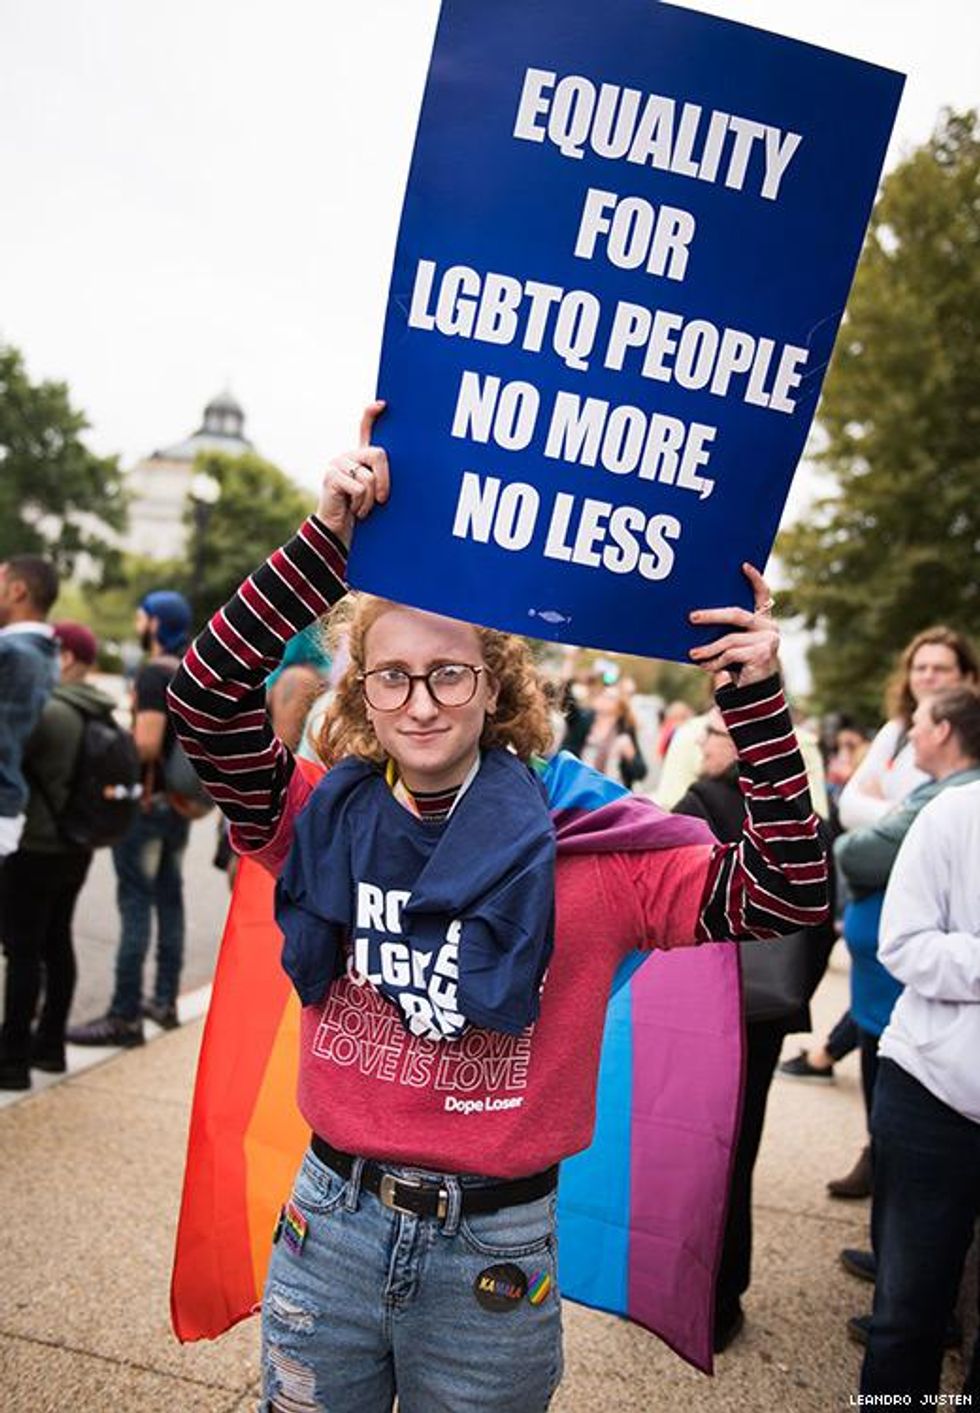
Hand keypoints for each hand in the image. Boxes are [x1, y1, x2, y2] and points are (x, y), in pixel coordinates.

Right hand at [315, 400, 389, 547]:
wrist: (338, 531)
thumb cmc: (361, 512)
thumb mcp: (375, 494)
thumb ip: (382, 479)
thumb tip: (412, 468)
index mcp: (360, 457)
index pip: (365, 428)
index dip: (372, 415)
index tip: (383, 405)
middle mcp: (349, 455)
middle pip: (378, 454)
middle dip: (385, 480)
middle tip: (382, 500)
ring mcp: (338, 464)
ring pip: (369, 477)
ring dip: (370, 500)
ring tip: (363, 510)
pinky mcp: (331, 476)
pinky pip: (358, 488)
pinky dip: (361, 505)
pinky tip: (354, 511)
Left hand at [687, 563, 779, 688]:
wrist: (755, 693)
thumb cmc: (739, 664)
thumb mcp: (732, 644)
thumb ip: (724, 630)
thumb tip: (695, 618)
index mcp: (763, 619)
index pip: (763, 593)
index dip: (755, 579)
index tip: (743, 565)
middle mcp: (770, 626)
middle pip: (737, 615)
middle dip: (711, 616)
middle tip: (691, 618)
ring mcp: (769, 640)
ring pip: (730, 639)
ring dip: (708, 648)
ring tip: (693, 654)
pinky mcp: (763, 654)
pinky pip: (731, 654)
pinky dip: (715, 662)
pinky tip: (705, 667)